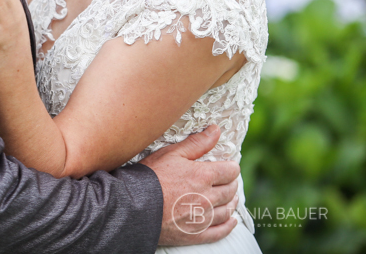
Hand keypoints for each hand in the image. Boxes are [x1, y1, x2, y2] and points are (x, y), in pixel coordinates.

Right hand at [140, 125, 240, 245]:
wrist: (134, 205)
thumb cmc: (151, 176)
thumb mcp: (172, 153)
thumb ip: (197, 143)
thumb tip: (216, 130)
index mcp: (204, 176)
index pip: (230, 171)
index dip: (230, 167)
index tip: (227, 166)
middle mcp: (208, 198)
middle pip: (230, 191)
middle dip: (231, 184)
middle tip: (227, 181)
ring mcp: (203, 218)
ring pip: (227, 210)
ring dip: (231, 203)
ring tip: (230, 198)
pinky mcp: (196, 233)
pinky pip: (220, 231)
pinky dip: (228, 226)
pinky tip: (231, 221)